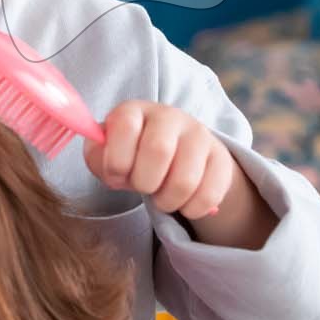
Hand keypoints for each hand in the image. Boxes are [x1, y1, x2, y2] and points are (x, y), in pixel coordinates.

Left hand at [83, 100, 235, 220]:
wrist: (175, 156)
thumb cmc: (132, 155)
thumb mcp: (107, 153)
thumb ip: (97, 156)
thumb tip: (108, 163)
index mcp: (134, 111)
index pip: (126, 127)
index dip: (117, 160)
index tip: (116, 175)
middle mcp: (169, 116)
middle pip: (158, 151)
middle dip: (144, 182)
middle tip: (143, 187)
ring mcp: (199, 134)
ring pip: (185, 180)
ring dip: (167, 201)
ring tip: (162, 197)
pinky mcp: (221, 158)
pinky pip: (209, 195)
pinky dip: (191, 209)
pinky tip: (184, 202)